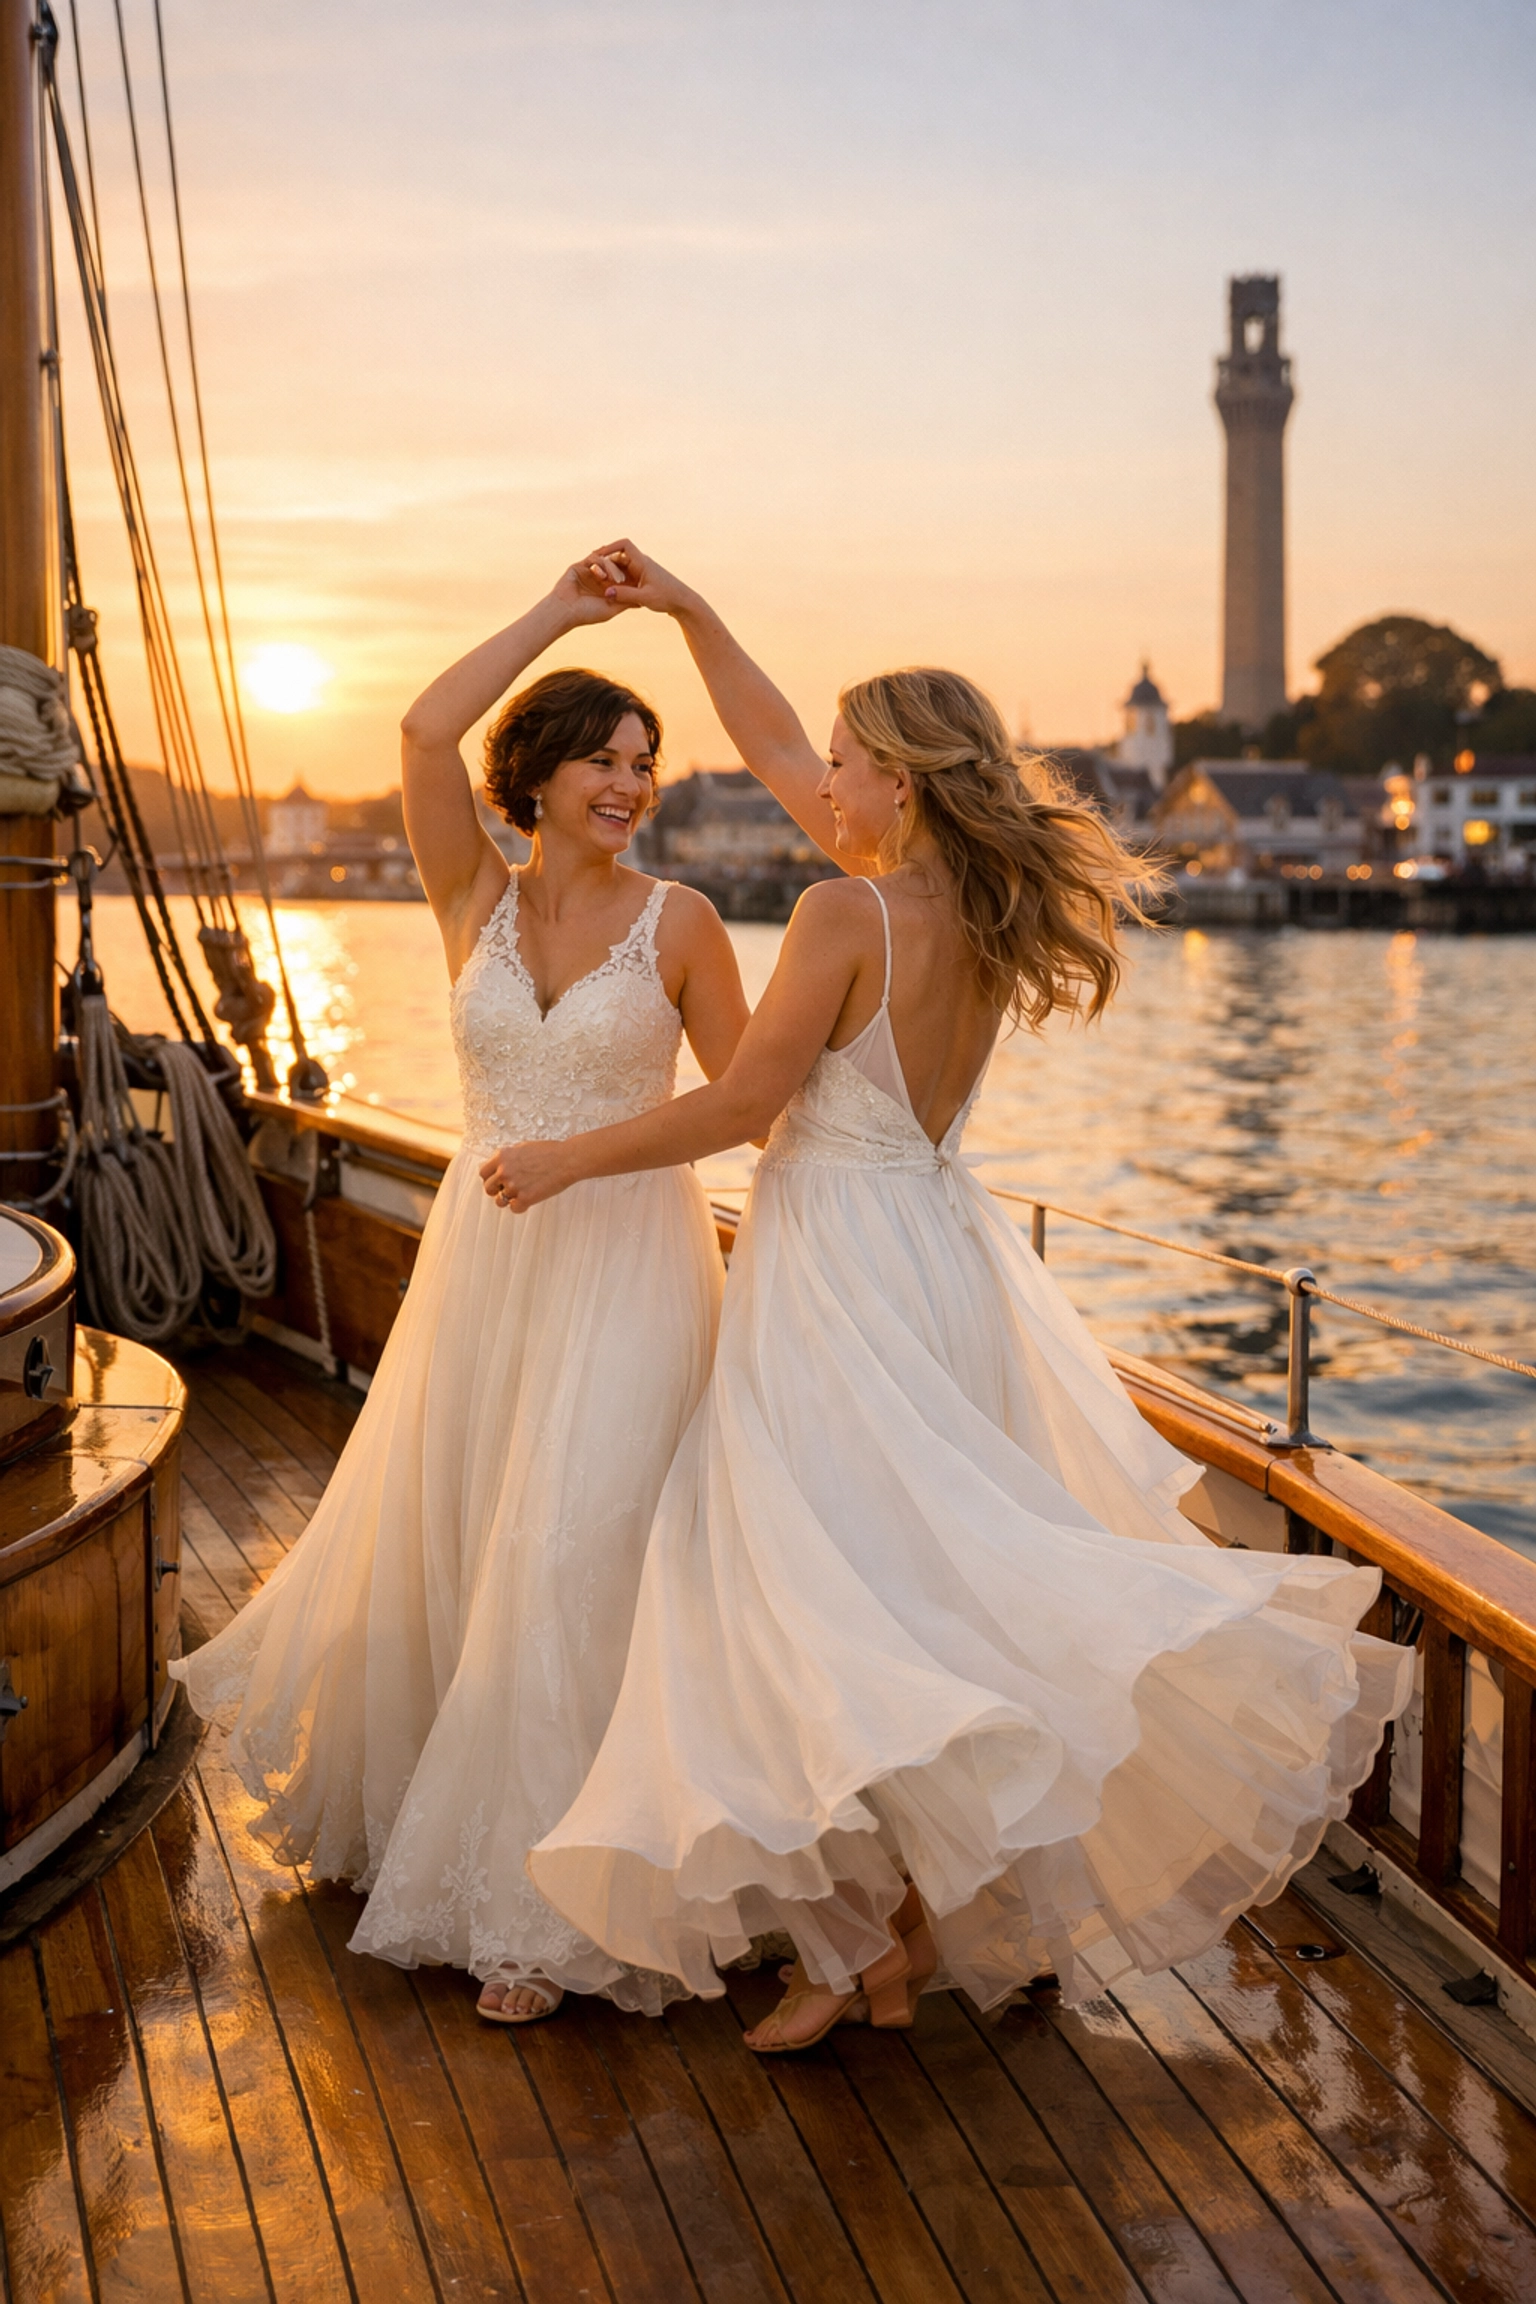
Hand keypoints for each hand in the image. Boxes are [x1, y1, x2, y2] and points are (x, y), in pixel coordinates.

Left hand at [478, 1138, 581, 1211]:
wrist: (567, 1160)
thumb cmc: (549, 1152)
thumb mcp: (523, 1148)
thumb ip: (508, 1158)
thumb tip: (498, 1167)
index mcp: (502, 1156)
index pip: (483, 1173)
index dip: (490, 1178)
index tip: (496, 1181)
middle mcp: (504, 1171)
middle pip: (488, 1188)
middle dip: (497, 1190)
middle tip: (507, 1189)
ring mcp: (513, 1185)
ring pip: (499, 1201)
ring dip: (508, 1199)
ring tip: (519, 1195)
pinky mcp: (525, 1198)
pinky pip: (514, 1208)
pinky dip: (520, 1206)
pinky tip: (528, 1199)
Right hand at [548, 547, 637, 627]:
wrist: (565, 612)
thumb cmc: (588, 614)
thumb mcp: (612, 609)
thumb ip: (626, 602)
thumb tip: (642, 602)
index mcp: (608, 586)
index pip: (624, 574)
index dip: (631, 574)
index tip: (638, 578)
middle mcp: (600, 577)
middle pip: (617, 564)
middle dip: (624, 569)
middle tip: (628, 577)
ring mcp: (590, 570)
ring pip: (607, 560)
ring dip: (614, 568)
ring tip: (616, 580)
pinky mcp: (580, 566)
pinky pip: (595, 558)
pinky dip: (602, 564)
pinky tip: (602, 576)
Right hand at [583, 538, 698, 616]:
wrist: (683, 602)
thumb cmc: (667, 598)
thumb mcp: (644, 598)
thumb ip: (625, 595)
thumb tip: (607, 593)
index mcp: (642, 562)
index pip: (624, 544)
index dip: (610, 546)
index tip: (598, 554)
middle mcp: (642, 563)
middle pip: (619, 555)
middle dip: (606, 560)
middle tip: (591, 565)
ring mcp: (642, 571)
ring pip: (621, 565)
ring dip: (611, 570)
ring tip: (596, 577)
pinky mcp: (643, 579)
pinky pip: (626, 574)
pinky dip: (617, 578)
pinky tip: (609, 587)